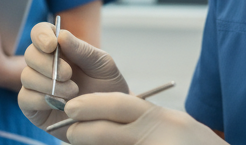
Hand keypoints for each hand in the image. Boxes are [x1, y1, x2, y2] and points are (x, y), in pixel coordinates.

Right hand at [18, 22, 128, 136]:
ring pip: (27, 76)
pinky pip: (25, 98)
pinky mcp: (32, 107)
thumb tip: (61, 36)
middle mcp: (44, 64)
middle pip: (30, 54)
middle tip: (68, 74)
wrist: (109, 117)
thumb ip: (83, 50)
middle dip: (47, 64)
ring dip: (49, 84)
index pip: (40, 32)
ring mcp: (36, 86)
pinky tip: (59, 104)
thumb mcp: (102, 65)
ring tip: (73, 92)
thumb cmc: (107, 87)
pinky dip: (40, 100)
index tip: (51, 45)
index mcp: (59, 48)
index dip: (41, 35)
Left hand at [64, 93, 225, 144]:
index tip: (72, 107)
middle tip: (70, 132)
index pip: (119, 105)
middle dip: (84, 132)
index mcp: (163, 119)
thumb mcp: (176, 125)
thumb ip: (146, 120)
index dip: (92, 105)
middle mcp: (159, 136)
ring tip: (81, 144)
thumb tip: (106, 118)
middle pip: (108, 131)